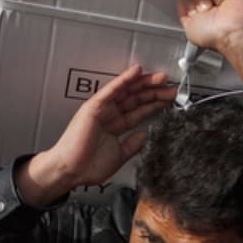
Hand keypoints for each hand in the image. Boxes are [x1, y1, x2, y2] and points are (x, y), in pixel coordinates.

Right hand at [16, 65, 173, 204]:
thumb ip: (132, 145)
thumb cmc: (88, 166)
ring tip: (161, 78)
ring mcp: (102, 109)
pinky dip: (124, 80)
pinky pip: (112, 90)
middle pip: (136, 99)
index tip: (169, 99)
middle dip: (154, 92)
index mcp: (115, 125)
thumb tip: (144, 134)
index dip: (154, 104)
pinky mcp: (94, 107)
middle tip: (171, 87)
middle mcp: (109, 114)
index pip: (138, 111)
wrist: (71, 171)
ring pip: (127, 92)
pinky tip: (137, 71)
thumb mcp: (119, 155)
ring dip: (144, 83)